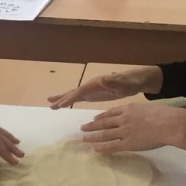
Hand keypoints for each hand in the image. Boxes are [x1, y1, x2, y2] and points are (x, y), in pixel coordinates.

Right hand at [48, 66, 162, 107]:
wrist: (135, 80)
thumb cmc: (130, 82)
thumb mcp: (123, 82)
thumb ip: (113, 81)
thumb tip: (101, 79)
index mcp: (96, 83)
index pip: (81, 91)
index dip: (70, 98)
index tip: (61, 105)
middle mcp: (91, 85)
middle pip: (74, 92)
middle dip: (62, 99)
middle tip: (50, 106)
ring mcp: (91, 89)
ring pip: (74, 94)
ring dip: (62, 99)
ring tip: (50, 105)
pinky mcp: (94, 94)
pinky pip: (79, 98)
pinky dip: (70, 101)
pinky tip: (63, 105)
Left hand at [80, 102, 185, 153]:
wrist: (169, 123)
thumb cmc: (164, 114)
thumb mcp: (147, 108)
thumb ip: (139, 112)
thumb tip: (139, 116)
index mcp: (128, 108)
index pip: (111, 112)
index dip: (101, 116)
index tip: (94, 118)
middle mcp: (123, 119)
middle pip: (103, 122)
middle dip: (92, 125)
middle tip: (82, 128)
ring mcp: (124, 132)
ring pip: (104, 134)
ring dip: (93, 136)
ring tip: (84, 138)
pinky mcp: (128, 144)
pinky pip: (112, 146)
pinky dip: (103, 148)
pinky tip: (95, 149)